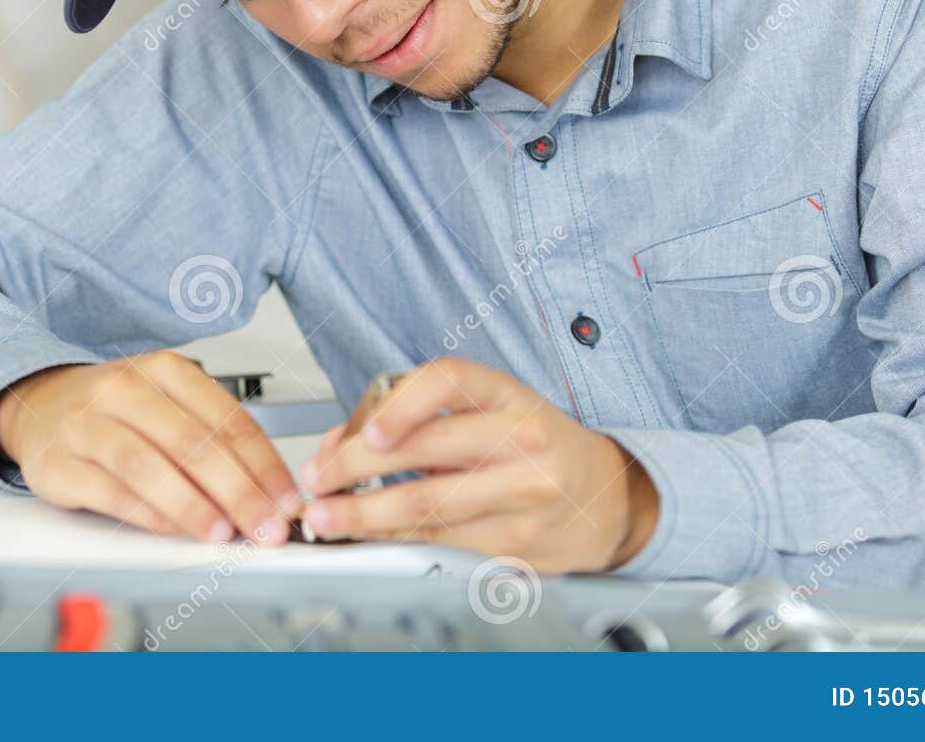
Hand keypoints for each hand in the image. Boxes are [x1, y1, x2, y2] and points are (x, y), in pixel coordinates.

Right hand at [0, 352, 300, 544]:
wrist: (36, 404)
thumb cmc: (115, 410)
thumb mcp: (167, 403)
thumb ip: (214, 439)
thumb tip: (269, 492)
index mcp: (164, 370)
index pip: (227, 418)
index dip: (263, 464)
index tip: (287, 500)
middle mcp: (124, 389)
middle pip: (192, 443)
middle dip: (238, 491)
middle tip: (265, 527)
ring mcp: (87, 424)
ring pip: (149, 465)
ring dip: (193, 505)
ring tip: (223, 533)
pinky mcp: (58, 464)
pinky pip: (110, 492)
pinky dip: (148, 515)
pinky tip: (175, 530)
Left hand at [298, 357, 658, 571]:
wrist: (607, 497)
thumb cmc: (536, 445)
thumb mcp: (490, 411)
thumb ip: (417, 417)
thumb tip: (340, 442)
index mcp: (507, 394)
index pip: (449, 381)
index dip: (401, 403)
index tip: (366, 429)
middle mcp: (520, 438)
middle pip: (427, 450)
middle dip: (355, 466)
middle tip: (316, 478)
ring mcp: (523, 492)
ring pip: (429, 505)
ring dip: (364, 513)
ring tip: (327, 515)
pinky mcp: (518, 542)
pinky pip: (443, 540)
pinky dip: (396, 537)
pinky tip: (369, 533)